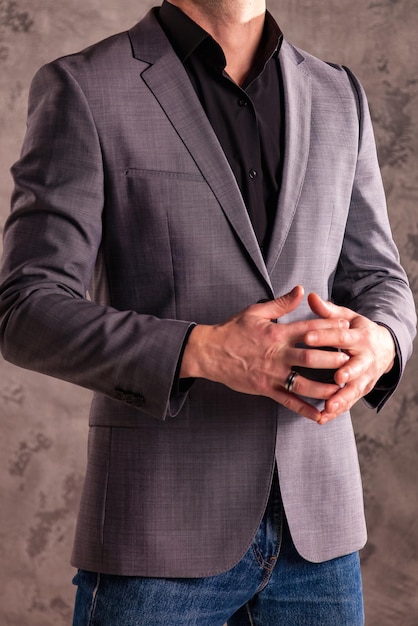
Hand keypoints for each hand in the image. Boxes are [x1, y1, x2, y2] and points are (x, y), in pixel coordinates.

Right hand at [180, 286, 350, 421]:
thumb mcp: (255, 311)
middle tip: (352, 360)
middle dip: (334, 359)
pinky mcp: (265, 389)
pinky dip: (305, 409)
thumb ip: (281, 303)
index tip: (347, 327)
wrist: (208, 352)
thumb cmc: (232, 330)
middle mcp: (277, 354)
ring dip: (325, 387)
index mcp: (277, 333)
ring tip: (342, 388)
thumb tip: (301, 290)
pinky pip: (288, 401)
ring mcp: (272, 373)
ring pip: (303, 383)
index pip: (309, 329)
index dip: (330, 327)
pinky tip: (319, 414)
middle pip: (311, 358)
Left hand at [306, 292, 395, 424]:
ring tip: (329, 406)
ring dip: (343, 399)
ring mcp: (365, 376)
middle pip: (357, 366)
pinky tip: (322, 418)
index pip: (341, 336)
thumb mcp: (347, 317)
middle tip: (335, 378)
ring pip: (355, 389)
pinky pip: (349, 402)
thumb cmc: (357, 330)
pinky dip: (337, 411)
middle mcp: (365, 358)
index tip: (307, 338)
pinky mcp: (361, 390)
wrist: (384, 348)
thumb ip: (328, 311)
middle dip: (347, 373)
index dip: (325, 337)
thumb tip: (310, 297)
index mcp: (360, 337)